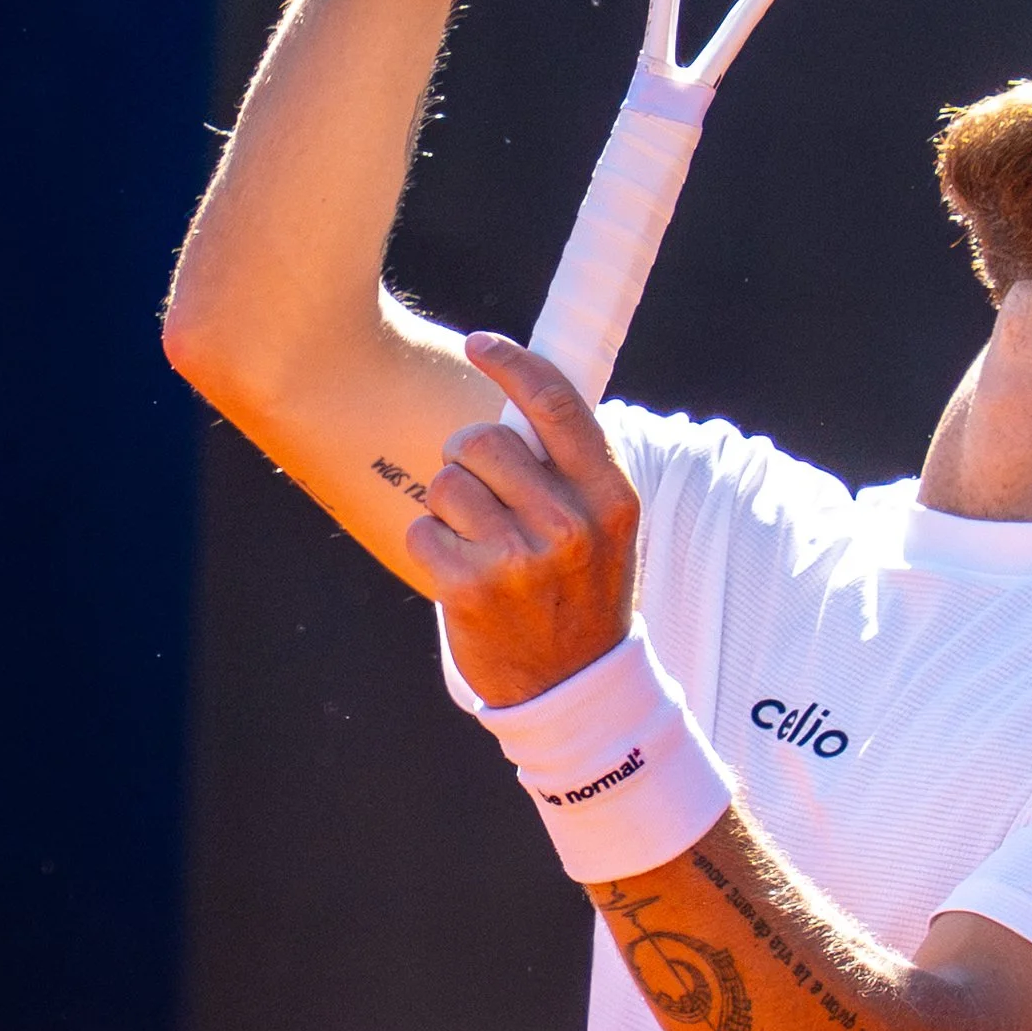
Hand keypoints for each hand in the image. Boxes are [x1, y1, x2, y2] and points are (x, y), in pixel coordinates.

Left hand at [405, 333, 641, 706]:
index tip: (482, 343)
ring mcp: (518, 559)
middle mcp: (569, 524)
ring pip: (446, 482)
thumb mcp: (605, 528)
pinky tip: (462, 573)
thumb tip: (519, 390)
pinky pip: (421, 529)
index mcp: (610, 497)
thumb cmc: (583, 591)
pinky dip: (431, 545)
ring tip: (478, 542)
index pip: (557, 404)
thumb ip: (571, 467)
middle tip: (485, 495)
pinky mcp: (469, 589)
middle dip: (469, 459)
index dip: (513, 361)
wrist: (574, 687)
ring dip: (449, 505)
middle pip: (482, 439)